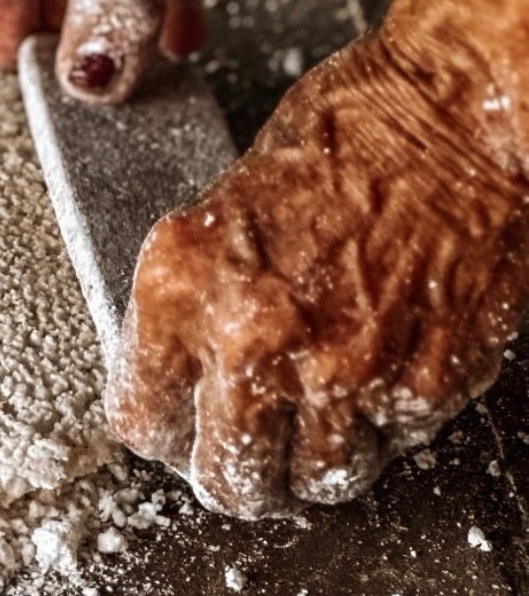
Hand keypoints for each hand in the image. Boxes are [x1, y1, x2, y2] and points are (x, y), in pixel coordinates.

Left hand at [104, 20, 525, 516]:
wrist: (456, 113)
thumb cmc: (346, 130)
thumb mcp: (225, 204)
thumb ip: (197, 296)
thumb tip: (181, 364)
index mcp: (182, 283)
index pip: (140, 416)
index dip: (157, 425)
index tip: (170, 423)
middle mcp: (252, 340)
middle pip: (223, 478)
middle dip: (226, 465)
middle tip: (237, 439)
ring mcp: (341, 373)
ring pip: (309, 483)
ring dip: (302, 461)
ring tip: (304, 421)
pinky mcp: (422, 388)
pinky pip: (384, 452)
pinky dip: (372, 433)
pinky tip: (365, 385)